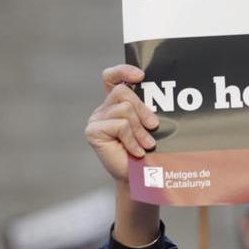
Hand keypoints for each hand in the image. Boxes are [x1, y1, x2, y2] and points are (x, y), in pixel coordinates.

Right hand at [85, 64, 159, 182]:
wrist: (138, 177)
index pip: (111, 77)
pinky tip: (137, 152)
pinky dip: (132, 140)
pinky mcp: (93, 132)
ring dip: (140, 129)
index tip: (141, 76)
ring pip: (124, 110)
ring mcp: (96, 120)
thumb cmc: (145, 151)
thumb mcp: (147, 126)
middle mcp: (103, 109)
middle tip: (154, 126)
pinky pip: (120, 126)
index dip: (123, 71)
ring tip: (146, 144)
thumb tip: (155, 105)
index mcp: (115, 103)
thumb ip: (145, 110)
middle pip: (123, 93)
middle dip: (143, 109)